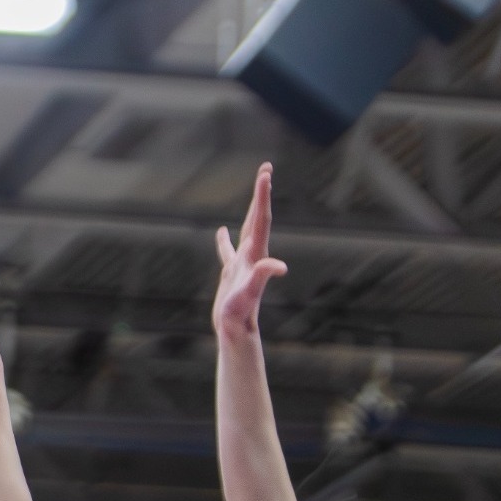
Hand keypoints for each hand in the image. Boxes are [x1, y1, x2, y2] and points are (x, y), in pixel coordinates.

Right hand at [212, 163, 287, 341]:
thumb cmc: (240, 313)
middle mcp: (253, 254)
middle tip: (266, 169)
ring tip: (256, 191)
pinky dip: (224, 239)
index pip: (261, 219)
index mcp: (256, 254)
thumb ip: (262, 277)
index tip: (265, 173)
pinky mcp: (232, 273)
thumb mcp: (249, 293)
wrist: (237, 331)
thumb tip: (278, 266)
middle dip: (261, 194)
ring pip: (246, 229)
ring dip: (250, 209)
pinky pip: (228, 250)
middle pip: (258, 217)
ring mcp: (242, 263)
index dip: (262, 196)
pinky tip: (221, 231)